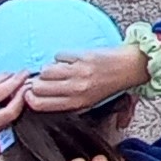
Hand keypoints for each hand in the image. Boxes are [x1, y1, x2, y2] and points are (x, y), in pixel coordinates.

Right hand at [28, 45, 144, 112]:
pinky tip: (71, 60)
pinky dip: (62, 57)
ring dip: (49, 68)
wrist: (131, 67)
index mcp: (78, 103)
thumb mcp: (91, 102)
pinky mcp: (82, 56)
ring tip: (60, 69)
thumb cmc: (110, 85)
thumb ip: (68, 102)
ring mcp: (79, 72)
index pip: (41, 104)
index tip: (30, 92)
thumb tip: (40, 99)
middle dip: (37, 82)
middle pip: (39, 87)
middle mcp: (77, 89)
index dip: (30, 98)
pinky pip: (59, 56)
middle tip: (43, 79)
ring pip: (46, 70)